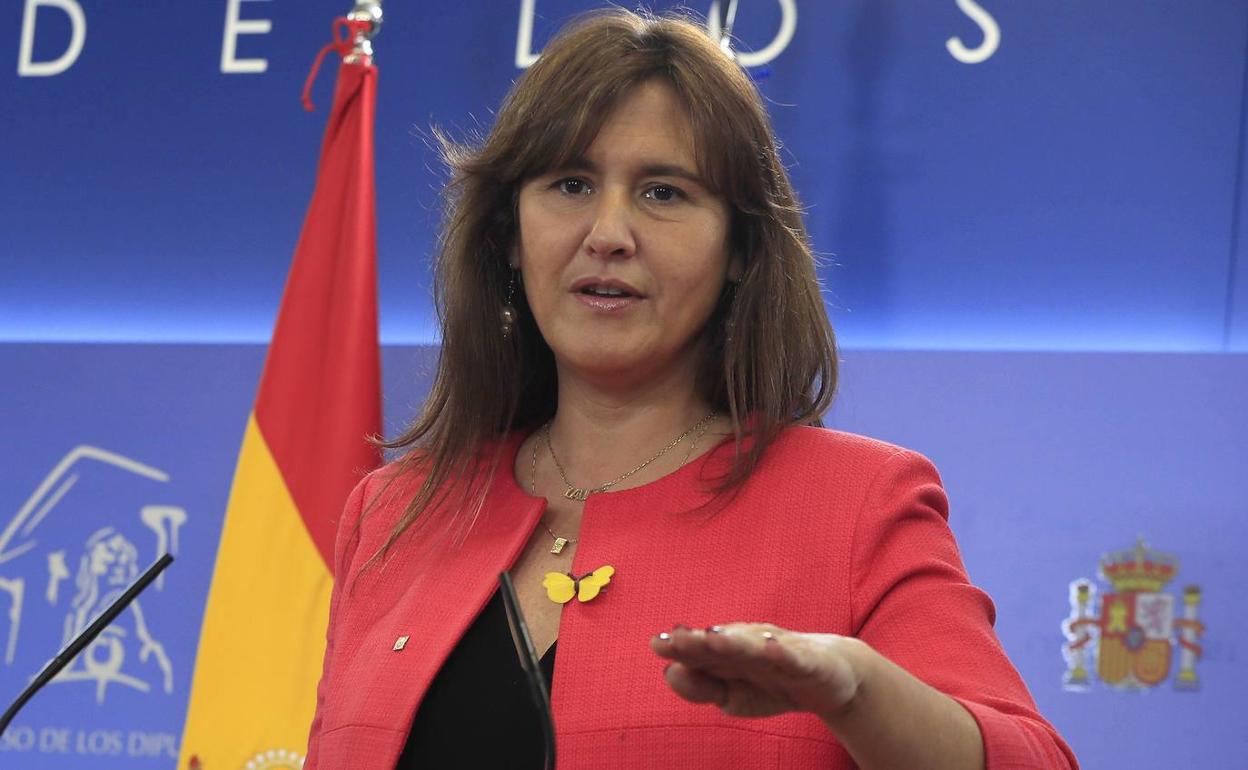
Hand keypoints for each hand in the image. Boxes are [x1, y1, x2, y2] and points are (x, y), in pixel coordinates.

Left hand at [650, 623, 865, 720]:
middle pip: (722, 643)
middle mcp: (750, 645)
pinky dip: (784, 653)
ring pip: (754, 646)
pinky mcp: (809, 661)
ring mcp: (778, 650)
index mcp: (728, 653)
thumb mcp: (732, 696)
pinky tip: (772, 648)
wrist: (831, 676)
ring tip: (714, 637)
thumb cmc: (772, 683)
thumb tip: (669, 671)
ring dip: (734, 641)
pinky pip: (795, 657)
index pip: (699, 650)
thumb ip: (699, 686)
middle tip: (678, 637)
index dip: (679, 646)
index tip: (658, 643)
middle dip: (701, 640)